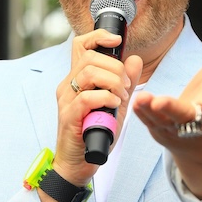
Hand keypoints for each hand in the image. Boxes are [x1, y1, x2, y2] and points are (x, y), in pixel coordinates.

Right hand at [53, 28, 144, 186]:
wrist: (78, 164)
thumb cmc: (94, 134)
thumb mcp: (116, 105)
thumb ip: (125, 83)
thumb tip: (135, 59)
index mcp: (77, 80)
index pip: (81, 45)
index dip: (99, 36)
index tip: (117, 41)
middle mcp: (69, 86)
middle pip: (90, 56)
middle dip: (115, 67)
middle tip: (126, 87)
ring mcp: (67, 100)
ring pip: (89, 72)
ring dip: (113, 82)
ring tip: (121, 98)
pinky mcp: (69, 116)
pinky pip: (88, 97)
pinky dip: (106, 98)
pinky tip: (115, 106)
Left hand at [132, 34, 201, 197]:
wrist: (199, 142)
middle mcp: (194, 122)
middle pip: (184, 117)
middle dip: (172, 110)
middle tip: (160, 102)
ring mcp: (174, 130)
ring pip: (161, 121)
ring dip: (150, 112)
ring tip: (141, 99)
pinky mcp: (158, 132)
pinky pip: (148, 123)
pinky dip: (140, 114)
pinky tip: (133, 100)